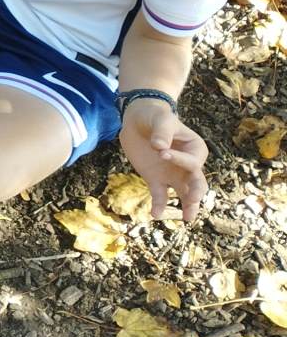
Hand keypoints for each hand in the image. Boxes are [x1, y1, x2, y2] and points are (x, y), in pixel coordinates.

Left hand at [118, 99, 207, 220]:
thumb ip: (162, 133)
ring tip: (187, 218)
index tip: (162, 152)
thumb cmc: (156, 117)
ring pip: (185, 194)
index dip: (178, 160)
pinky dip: (159, 205)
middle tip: (192, 199)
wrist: (140, 120)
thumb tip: (159, 148)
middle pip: (197, 183)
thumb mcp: (161, 120)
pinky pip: (161, 196)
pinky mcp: (156, 180)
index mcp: (196, 150)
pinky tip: (155, 214)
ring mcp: (173, 175)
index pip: (192, 162)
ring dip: (188, 206)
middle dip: (196, 193)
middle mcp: (188, 166)